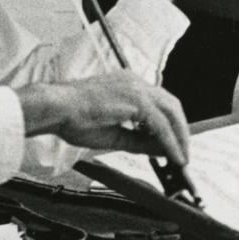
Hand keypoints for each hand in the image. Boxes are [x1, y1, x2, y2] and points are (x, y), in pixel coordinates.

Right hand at [15, 75, 190, 161]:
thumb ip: (139, 141)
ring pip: (171, 112)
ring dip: (179, 136)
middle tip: (183, 153)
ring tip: (181, 157)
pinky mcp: (136, 100)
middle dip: (181, 131)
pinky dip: (170, 141)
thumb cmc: (72, 118)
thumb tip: (160, 150)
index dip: (170, 126)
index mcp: (128, 85)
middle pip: (172, 105)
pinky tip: (172, 155)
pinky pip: (161, 124)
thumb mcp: (114, 134)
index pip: (159, 104)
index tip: (173, 144)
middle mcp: (135, 82)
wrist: (55, 108)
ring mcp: (136, 88)